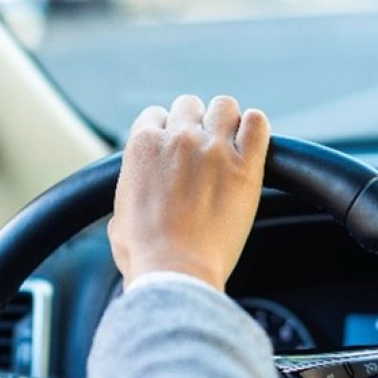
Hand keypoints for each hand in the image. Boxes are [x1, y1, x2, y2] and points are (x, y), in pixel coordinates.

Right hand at [109, 95, 269, 291]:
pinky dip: (255, 129)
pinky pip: (257, 123)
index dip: (166, 132)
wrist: (176, 273)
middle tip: (200, 152)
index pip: (157, 114)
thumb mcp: (119, 217)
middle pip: (189, 105)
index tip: (173, 150)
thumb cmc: (144, 254)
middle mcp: (178, 137)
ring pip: (224, 106)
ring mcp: (214, 148)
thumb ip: (129, 194)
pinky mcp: (246, 165)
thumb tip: (132, 199)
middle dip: (195, 124)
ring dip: (225, 122)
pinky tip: (251, 145)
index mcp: (143, 145)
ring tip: (228, 145)